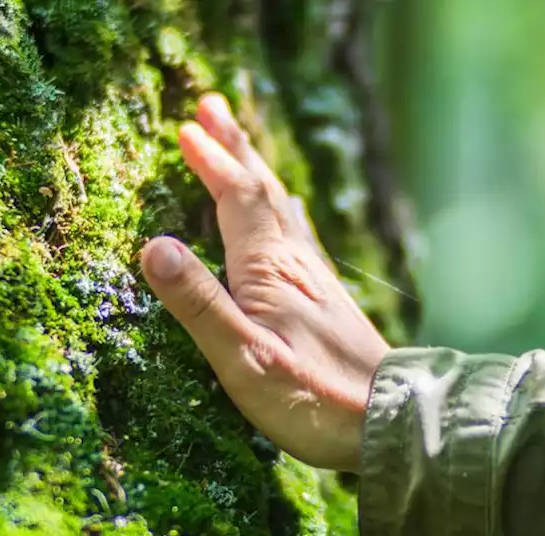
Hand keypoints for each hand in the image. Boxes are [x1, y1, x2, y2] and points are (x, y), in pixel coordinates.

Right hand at [140, 93, 390, 472]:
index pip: (237, 199)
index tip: (188, 128)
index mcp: (270, 269)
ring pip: (282, 210)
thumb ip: (200, 304)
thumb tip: (154, 246)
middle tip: (212, 105)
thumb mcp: (243, 358)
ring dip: (258, 174)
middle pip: (263, 191)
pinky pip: (298, 236)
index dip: (213, 162)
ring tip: (244, 150)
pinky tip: (288, 219)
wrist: (391, 420)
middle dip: (236, 148)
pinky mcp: (328, 301)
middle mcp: (297, 263)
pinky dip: (281, 211)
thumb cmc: (313, 397)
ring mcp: (317, 280)